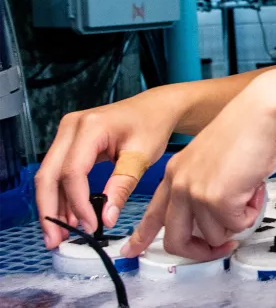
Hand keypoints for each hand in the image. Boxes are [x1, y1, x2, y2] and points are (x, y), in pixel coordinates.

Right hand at [35, 87, 184, 249]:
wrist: (155, 109)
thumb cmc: (151, 126)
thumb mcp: (141, 158)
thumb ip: (121, 187)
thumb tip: (106, 218)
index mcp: (91, 127)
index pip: (73, 172)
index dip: (78, 203)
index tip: (90, 226)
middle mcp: (71, 127)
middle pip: (48, 175)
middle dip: (50, 211)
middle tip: (55, 240)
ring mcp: (66, 133)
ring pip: (48, 176)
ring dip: (52, 206)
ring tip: (59, 235)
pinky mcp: (68, 142)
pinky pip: (58, 172)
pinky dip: (61, 195)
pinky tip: (68, 217)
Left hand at [122, 80, 275, 260]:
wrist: (262, 113)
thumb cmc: (248, 129)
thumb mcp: (212, 159)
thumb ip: (205, 187)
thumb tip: (217, 218)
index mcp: (176, 171)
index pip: (152, 213)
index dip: (142, 236)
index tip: (132, 250)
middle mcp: (180, 183)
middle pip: (175, 240)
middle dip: (201, 251)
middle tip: (221, 247)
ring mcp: (196, 192)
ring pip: (214, 236)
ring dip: (238, 221)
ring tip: (248, 193)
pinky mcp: (217, 199)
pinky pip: (237, 225)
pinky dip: (252, 212)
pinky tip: (254, 189)